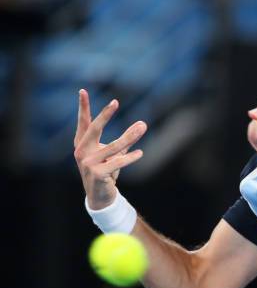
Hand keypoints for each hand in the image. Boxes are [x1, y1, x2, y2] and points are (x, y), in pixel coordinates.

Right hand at [73, 89, 146, 209]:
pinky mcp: (97, 173)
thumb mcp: (115, 152)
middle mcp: (81, 151)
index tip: (83, 91)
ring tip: (142, 126)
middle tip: (115, 102)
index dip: (83, 107)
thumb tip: (142, 124)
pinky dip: (130, 158)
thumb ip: (127, 138)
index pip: (83, 122)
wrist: (100, 196)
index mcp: (82, 143)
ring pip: (113, 146)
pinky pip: (117, 162)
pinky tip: (140, 153)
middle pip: (94, 129)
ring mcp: (87, 163)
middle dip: (105, 115)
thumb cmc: (106, 170)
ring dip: (130, 136)